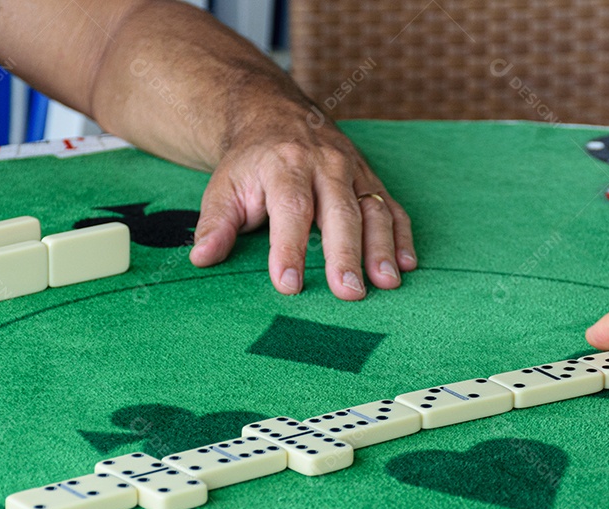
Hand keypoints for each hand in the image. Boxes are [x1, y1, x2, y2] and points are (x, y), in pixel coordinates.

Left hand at [188, 100, 415, 300]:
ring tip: (386, 283)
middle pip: (340, 212)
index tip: (289, 285)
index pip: (291, 210)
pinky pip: (393, 208)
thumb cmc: (251, 163)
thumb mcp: (224, 187)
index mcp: (285, 165)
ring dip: (383, 248)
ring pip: (373, 210)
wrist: (276, 115)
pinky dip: (403, 236)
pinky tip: (407, 264)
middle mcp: (325, 164)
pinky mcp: (371, 181)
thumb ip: (216, 224)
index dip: (290, 249)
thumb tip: (202, 258)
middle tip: (349, 292)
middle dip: (346, 254)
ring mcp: (354, 171)